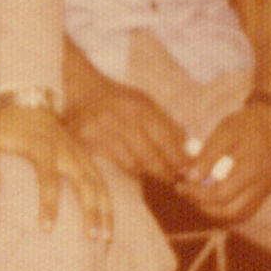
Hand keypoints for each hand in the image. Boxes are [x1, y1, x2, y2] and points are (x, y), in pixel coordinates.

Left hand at [0, 101, 110, 237]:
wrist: (28, 99)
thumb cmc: (5, 125)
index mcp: (41, 147)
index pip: (48, 177)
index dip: (49, 203)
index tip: (48, 228)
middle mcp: (65, 151)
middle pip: (84, 182)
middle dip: (91, 210)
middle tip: (93, 238)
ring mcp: (78, 153)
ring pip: (98, 182)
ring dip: (105, 209)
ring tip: (107, 237)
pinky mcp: (84, 156)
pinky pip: (101, 180)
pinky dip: (107, 201)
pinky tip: (109, 222)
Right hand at [66, 75, 194, 182]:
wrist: (81, 91)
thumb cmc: (118, 99)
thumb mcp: (145, 102)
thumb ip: (167, 124)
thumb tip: (188, 150)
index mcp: (138, 107)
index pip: (165, 139)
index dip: (179, 159)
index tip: (190, 171)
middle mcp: (120, 119)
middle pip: (149, 156)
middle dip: (166, 172)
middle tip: (175, 180)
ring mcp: (101, 132)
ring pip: (132, 164)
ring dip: (148, 174)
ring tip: (158, 177)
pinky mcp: (86, 143)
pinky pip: (114, 164)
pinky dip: (129, 170)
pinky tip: (137, 171)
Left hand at [175, 103, 270, 222]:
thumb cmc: (245, 124)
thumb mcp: (223, 133)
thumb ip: (208, 156)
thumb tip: (191, 178)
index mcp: (252, 170)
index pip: (221, 195)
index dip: (197, 194)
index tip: (180, 185)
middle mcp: (262, 186)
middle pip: (230, 212)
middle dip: (203, 206)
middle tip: (186, 193)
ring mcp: (265, 192)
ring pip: (238, 216)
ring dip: (214, 211)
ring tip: (196, 195)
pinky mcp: (263, 193)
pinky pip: (244, 211)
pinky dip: (226, 209)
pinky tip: (211, 198)